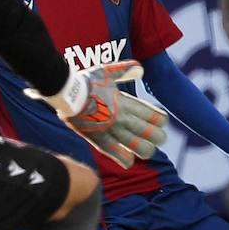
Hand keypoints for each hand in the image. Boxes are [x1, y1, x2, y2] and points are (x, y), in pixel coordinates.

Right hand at [27, 60, 168, 168]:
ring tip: (142, 147)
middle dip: (158, 137)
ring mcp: (113, 132)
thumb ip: (125, 70)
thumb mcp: (107, 71)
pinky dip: (127, 160)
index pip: (157, 117)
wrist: (67, 94)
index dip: (161, 120)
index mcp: (127, 103)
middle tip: (153, 136)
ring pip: (142, 150)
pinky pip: (121, 157)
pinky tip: (127, 158)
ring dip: (146, 150)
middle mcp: (124, 119)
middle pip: (155, 136)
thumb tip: (141, 69)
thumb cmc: (86, 81)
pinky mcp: (101, 142)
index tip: (158, 120)